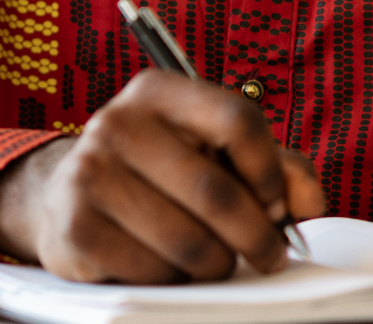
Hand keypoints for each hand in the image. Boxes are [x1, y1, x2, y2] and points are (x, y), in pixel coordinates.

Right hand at [0, 71, 326, 282]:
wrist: (65, 194)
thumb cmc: (156, 171)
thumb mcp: (211, 150)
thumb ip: (273, 166)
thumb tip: (307, 202)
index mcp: (158, 92)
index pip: (237, 120)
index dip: (270, 171)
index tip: (278, 204)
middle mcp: (118, 123)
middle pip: (216, 192)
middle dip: (257, 236)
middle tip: (270, 255)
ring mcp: (90, 173)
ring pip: (189, 241)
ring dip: (216, 264)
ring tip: (214, 259)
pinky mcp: (75, 226)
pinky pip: (152, 270)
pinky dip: (173, 279)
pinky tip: (167, 263)